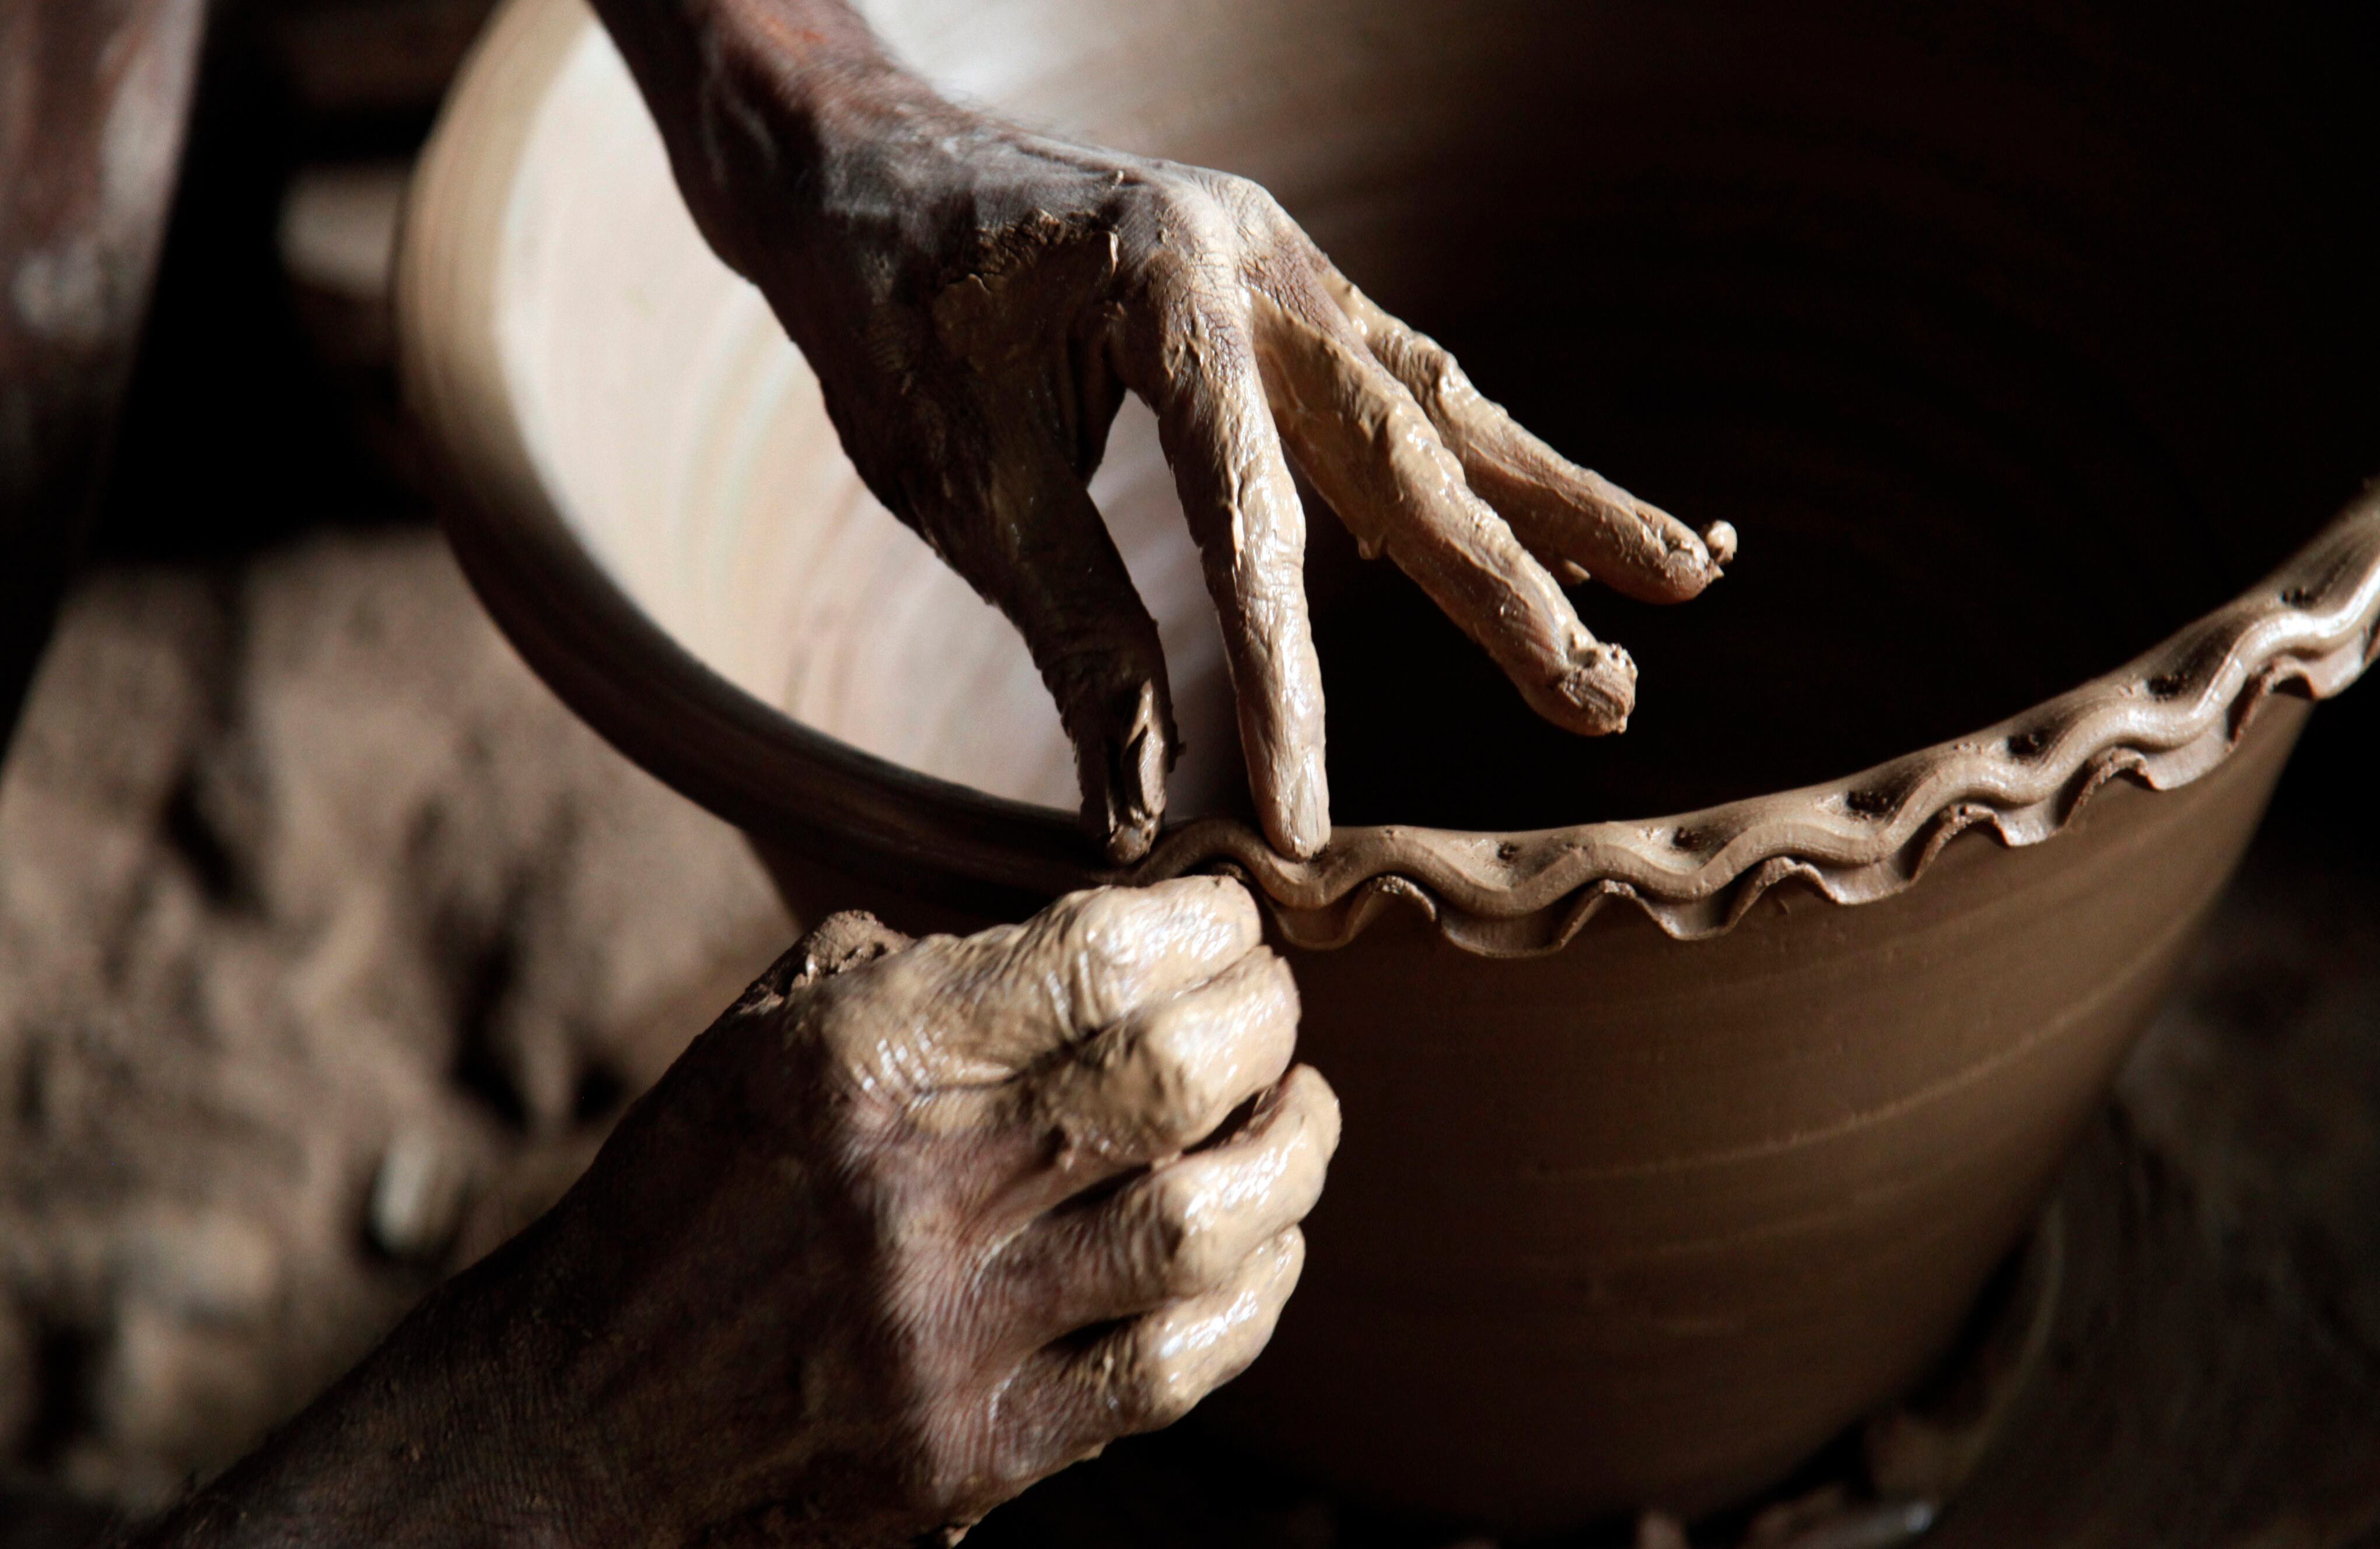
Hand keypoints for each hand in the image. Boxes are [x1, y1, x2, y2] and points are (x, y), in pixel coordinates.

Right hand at [136, 878, 1336, 1546]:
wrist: (575, 1422)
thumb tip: (1109, 935)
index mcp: (855, 1059)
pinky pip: (1175, 1370)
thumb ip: (925, 978)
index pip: (1093, 958)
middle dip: (1262, 1017)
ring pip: (1202, 1223)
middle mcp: (912, 1189)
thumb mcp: (767, 1040)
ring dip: (1292, 1152)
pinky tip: (1267, 1242)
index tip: (1231, 916)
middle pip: (1172, 1077)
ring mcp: (951, 1332)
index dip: (1201, 924)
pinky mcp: (977, 1452)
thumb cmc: (683, 1201)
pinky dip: (1254, 1296)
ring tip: (1302, 1108)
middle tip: (1272, 1000)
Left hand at [601, 0, 1735, 862]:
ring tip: (1683, 578)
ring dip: (1559, 500)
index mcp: (1161, 292)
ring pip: (1443, 400)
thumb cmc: (888, 315)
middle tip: (1606, 700)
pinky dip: (1478, 461)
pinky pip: (1403, 381)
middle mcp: (1253, 263)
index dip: (1284, 687)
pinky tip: (1543, 529)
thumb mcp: (962, 482)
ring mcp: (1284, 264)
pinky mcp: (1287, 284)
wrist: (857, 162)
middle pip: (1407, 445)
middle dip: (1513, 584)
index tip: (1307, 824)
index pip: (1250, 525)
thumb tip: (1145, 806)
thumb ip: (1072, 632)